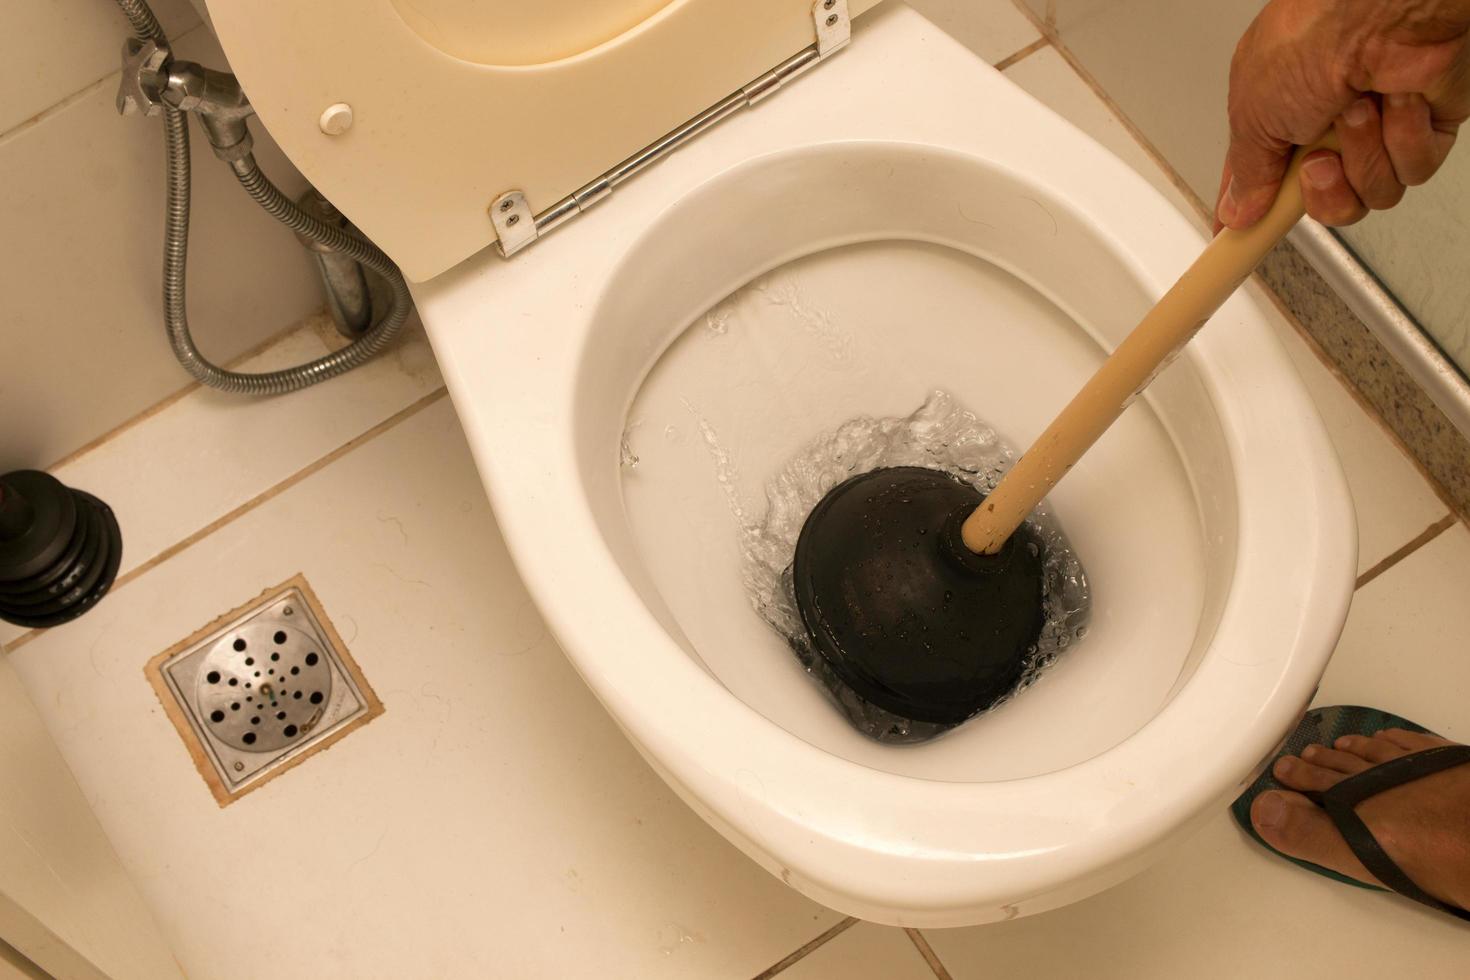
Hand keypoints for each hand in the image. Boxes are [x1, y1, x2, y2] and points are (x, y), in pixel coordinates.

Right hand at [1217, 0, 1469, 230]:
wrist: (1383, 9)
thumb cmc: (1313, 35)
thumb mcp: (1252, 113)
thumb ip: (1246, 171)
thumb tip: (1239, 208)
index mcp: (1280, 114)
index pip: (1263, 180)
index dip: (1253, 214)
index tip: (1237, 244)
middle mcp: (1328, 123)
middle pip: (1324, 202)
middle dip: (1324, 192)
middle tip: (1318, 163)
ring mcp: (1378, 127)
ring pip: (1371, 194)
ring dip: (1364, 159)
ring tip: (1359, 114)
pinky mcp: (1424, 127)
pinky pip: (1412, 172)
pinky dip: (1403, 142)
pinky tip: (1395, 104)